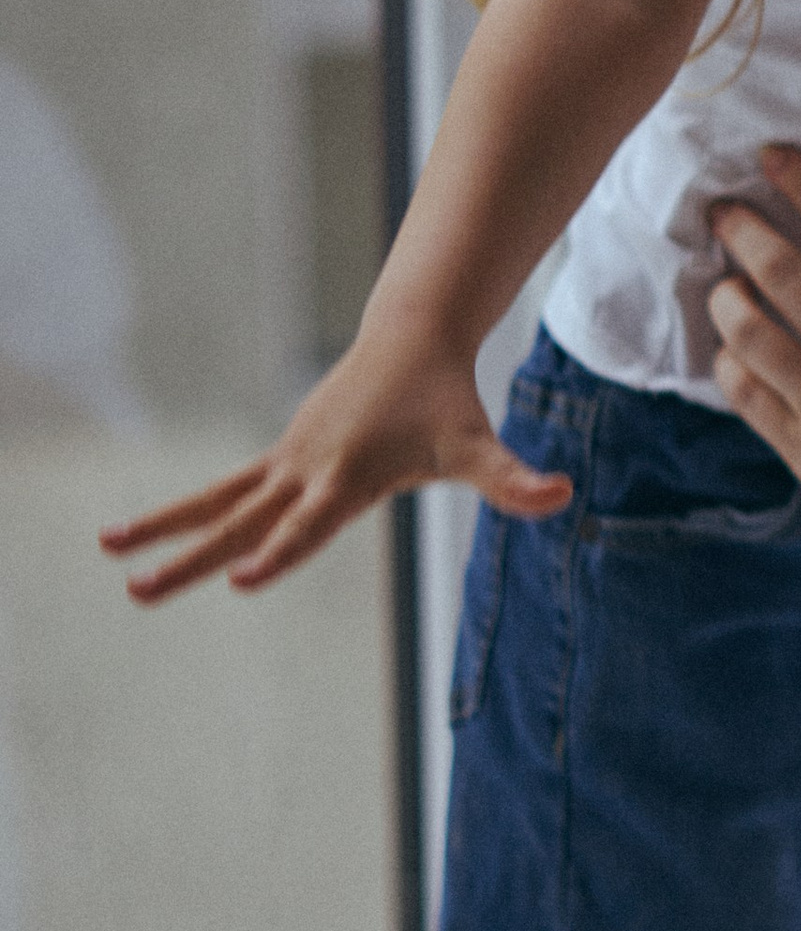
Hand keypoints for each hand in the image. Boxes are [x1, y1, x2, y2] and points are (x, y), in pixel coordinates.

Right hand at [98, 317, 570, 601]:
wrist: (412, 339)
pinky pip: (225, 489)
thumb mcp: (480, 444)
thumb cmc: (447, 402)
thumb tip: (561, 495)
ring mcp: (287, 462)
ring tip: (110, 552)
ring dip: (165, 529)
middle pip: (241, 523)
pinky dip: (185, 510)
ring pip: (216, 502)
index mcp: (347, 478)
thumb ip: (514, 479)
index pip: (308, 526)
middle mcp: (307, 471)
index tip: (242, 579)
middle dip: (191, 559)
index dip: (279, 553)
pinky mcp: (280, 456)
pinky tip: (144, 535)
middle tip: (139, 591)